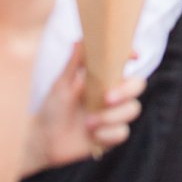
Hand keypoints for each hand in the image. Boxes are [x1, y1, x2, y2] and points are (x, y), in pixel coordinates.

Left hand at [24, 50, 145, 170]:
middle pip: (137, 85)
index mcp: (102, 79)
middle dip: (126, 90)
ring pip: (133, 109)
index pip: (123, 64)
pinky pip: (122, 132)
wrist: (44, 142)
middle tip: (107, 98)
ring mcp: (113, 116)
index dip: (131, 57)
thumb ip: (74, 63)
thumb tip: (80, 39)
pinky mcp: (111, 135)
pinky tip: (93, 135)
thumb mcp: (61, 85)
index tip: (134, 56)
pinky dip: (108, 133)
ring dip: (111, 116)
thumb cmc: (52, 110)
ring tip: (88, 123)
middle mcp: (112, 95)